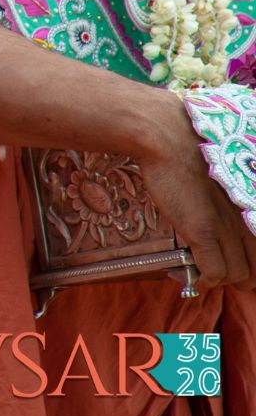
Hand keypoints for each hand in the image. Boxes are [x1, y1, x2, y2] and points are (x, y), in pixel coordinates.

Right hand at [138, 94, 255, 290]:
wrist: (169, 137)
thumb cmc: (194, 152)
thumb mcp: (229, 179)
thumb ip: (235, 204)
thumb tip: (229, 223)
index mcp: (255, 209)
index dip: (250, 263)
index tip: (232, 259)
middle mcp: (251, 221)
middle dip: (239, 274)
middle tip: (217, 265)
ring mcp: (228, 228)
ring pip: (238, 276)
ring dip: (220, 278)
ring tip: (201, 268)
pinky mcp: (203, 231)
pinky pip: (214, 273)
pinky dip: (203, 278)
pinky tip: (191, 271)